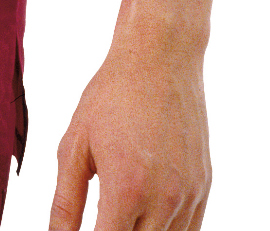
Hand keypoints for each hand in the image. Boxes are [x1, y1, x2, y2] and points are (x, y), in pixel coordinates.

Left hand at [48, 40, 211, 230]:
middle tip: (102, 218)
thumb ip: (65, 202)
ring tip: (122, 214)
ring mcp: (188, 195)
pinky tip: (146, 217)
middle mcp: (163, 199)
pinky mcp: (204, 187)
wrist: (161, 55)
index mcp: (126, 189)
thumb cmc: (112, 94)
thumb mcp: (75, 144)